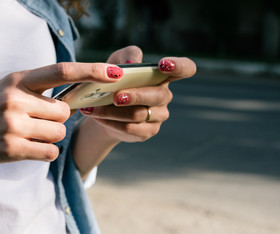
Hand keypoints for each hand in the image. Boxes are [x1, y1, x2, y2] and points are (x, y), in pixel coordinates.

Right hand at [0, 62, 121, 169]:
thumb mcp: (10, 89)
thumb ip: (40, 91)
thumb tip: (75, 100)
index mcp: (18, 80)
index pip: (61, 70)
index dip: (91, 70)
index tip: (114, 73)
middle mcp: (15, 99)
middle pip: (65, 111)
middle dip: (58, 119)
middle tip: (37, 121)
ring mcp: (13, 124)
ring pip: (59, 132)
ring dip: (50, 137)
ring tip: (29, 135)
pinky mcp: (11, 148)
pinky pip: (50, 151)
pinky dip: (44, 152)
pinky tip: (27, 148)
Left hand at [71, 46, 195, 177]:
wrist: (104, 108)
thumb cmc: (115, 81)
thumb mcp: (116, 61)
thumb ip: (126, 55)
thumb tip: (132, 62)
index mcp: (163, 76)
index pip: (186, 68)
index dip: (180, 66)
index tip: (163, 65)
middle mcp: (164, 96)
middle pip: (158, 96)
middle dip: (136, 95)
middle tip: (115, 96)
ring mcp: (158, 115)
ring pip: (140, 114)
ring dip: (114, 111)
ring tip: (93, 107)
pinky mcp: (147, 131)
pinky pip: (130, 128)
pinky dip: (112, 123)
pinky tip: (98, 118)